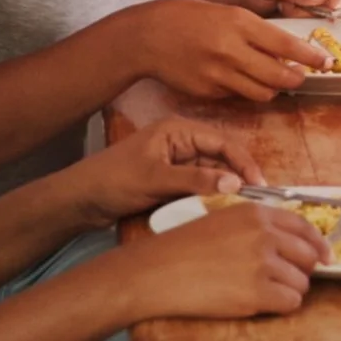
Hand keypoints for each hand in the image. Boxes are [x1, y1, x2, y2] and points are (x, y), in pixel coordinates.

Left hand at [57, 117, 266, 228]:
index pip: (223, 142)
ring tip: (241, 208)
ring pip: (212, 174)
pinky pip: (200, 186)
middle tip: (256, 200)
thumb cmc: (115, 181)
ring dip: (225, 189)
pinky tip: (220, 209)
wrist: (80, 200)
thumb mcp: (157, 179)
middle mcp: (182, 143)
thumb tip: (236, 184)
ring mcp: (177, 162)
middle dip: (238, 176)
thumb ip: (197, 180)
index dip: (244, 162)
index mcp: (178, 131)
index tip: (260, 185)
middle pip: (221, 158)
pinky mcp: (171, 180)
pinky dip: (210, 196)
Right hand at [117, 201, 330, 320]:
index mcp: (257, 214)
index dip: (318, 245)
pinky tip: (261, 303)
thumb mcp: (223, 220)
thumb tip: (291, 243)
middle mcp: (264, 235)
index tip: (325, 257)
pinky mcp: (257, 293)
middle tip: (284, 280)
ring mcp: (263, 264)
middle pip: (309, 256)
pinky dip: (281, 306)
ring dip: (288, 290)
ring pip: (302, 282)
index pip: (304, 227)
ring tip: (261, 291)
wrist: (156, 272)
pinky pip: (291, 302)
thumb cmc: (183, 248)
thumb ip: (257, 226)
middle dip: (301, 270)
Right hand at [124, 0, 331, 101]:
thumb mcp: (226, 13)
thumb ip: (256, 31)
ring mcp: (218, 74)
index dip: (311, 57)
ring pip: (262, 93)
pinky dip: (245, 90)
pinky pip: (238, 96)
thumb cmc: (188, 17)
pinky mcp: (207, 92)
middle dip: (297, 79)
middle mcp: (231, 50)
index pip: (286, 45)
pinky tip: (240, 79)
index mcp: (239, 23)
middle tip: (302, 77)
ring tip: (274, 81)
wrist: (146, 36)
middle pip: (280, 77)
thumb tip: (286, 50)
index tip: (326, 62)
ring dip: (274, 89)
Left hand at [223, 0, 340, 17]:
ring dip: (309, 19)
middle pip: (340, 2)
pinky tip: (288, 18)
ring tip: (285, 11)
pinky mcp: (317, 15)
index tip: (330, 11)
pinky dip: (306, 26)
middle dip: (319, 12)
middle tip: (292, 9)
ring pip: (330, 17)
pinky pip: (321, 25)